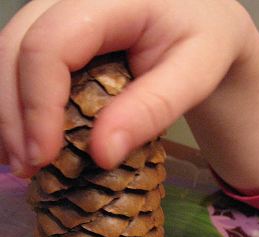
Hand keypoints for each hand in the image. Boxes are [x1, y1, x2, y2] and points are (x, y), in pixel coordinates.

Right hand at [0, 0, 258, 175]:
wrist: (204, 26)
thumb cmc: (206, 44)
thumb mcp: (195, 75)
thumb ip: (152, 108)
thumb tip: (102, 155)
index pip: (53, 45)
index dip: (38, 105)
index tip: (44, 157)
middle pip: (17, 48)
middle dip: (14, 114)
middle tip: (26, 166)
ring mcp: (63, 10)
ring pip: (11, 55)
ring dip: (10, 112)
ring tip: (23, 159)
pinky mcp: (62, 29)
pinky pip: (25, 62)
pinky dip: (20, 102)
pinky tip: (26, 134)